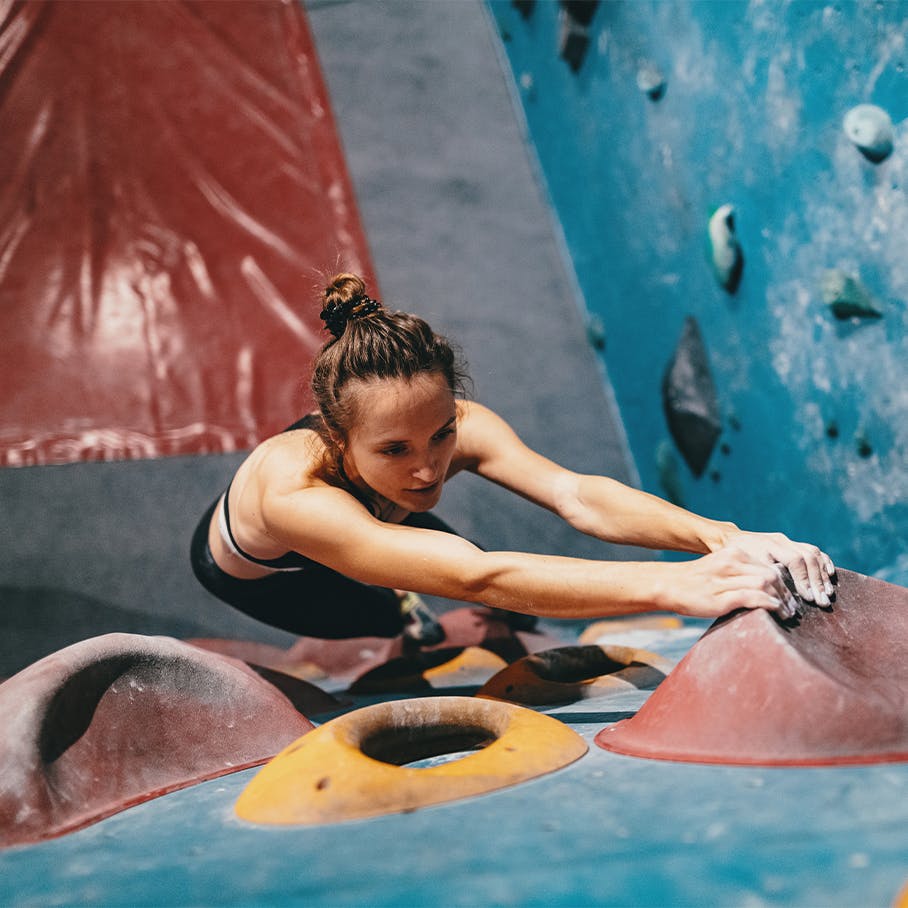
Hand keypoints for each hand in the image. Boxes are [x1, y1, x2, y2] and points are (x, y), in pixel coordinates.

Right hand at [669, 545, 813, 619]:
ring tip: (787, 613)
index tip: (792, 596)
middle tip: (794, 607)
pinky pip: (752, 597)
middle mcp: (731, 563)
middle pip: (771, 574)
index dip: (786, 582)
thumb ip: (741, 573)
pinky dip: (769, 604)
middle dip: (788, 592)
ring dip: (782, 600)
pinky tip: (776, 610)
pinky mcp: (721, 597)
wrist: (667, 585)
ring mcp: (725, 579)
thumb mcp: (720, 569)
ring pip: (765, 584)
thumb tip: (768, 586)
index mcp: (733, 555)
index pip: (769, 566)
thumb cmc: (695, 582)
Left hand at [721, 531, 835, 605]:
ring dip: (822, 573)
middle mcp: (781, 540)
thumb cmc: (734, 559)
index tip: (809, 597)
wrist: (730, 540)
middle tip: (823, 600)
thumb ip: (762, 577)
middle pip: (808, 557)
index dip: (804, 579)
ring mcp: (788, 540)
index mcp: (769, 545)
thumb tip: (778, 594)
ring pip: (813, 553)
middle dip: (817, 580)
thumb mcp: (744, 568)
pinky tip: (830, 574)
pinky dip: (824, 562)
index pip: (795, 560)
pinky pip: (813, 550)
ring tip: (828, 592)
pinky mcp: (792, 543)